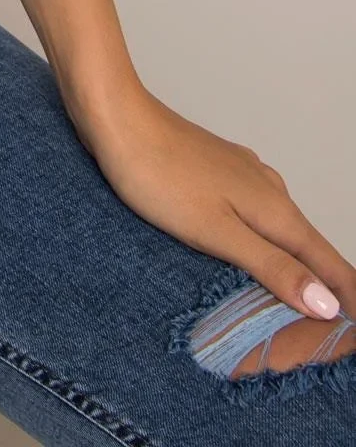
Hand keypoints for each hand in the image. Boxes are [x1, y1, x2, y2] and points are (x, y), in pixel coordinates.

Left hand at [80, 84, 354, 324]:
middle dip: (324, 287)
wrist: (116, 117)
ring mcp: (243, 176)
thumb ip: (271, 265)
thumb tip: (326, 303)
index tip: (353, 330)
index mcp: (275, 209)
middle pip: (310, 248)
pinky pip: (254, 215)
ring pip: (281, 229)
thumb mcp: (215, 231)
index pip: (329, 263)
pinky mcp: (219, 172)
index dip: (347, 298)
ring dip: (292, 264)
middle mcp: (268, 189)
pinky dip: (262, 241)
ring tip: (294, 300)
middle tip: (329, 329)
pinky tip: (247, 252)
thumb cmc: (157, 173)